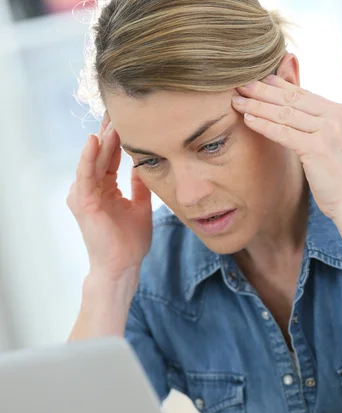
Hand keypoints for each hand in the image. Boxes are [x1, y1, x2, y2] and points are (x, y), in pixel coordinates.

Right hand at [67, 114, 151, 281]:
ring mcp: (85, 194)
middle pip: (100, 154)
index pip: (109, 157)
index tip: (129, 117)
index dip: (118, 138)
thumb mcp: (141, 206)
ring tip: (112, 118)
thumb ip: (140, 185)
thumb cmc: (131, 242)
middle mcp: (92, 188)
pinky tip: (96, 139)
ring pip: (94, 160)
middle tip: (118, 106)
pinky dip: (89, 157)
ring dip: (103, 139)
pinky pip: (86, 175)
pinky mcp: (84, 202)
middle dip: (109, 131)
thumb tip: (146, 164)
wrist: (124, 266)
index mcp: (106, 189)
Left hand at [232, 75, 341, 221]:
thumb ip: (316, 124)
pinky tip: (248, 119)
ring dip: (258, 106)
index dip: (278, 85)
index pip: (303, 93)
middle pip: (292, 99)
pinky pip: (284, 132)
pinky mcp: (317, 148)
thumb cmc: (339, 177)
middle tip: (240, 84)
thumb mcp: (332, 143)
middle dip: (263, 90)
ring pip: (285, 113)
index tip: (256, 79)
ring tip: (238, 101)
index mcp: (341, 111)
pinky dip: (264, 125)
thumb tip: (293, 111)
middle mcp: (337, 116)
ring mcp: (328, 130)